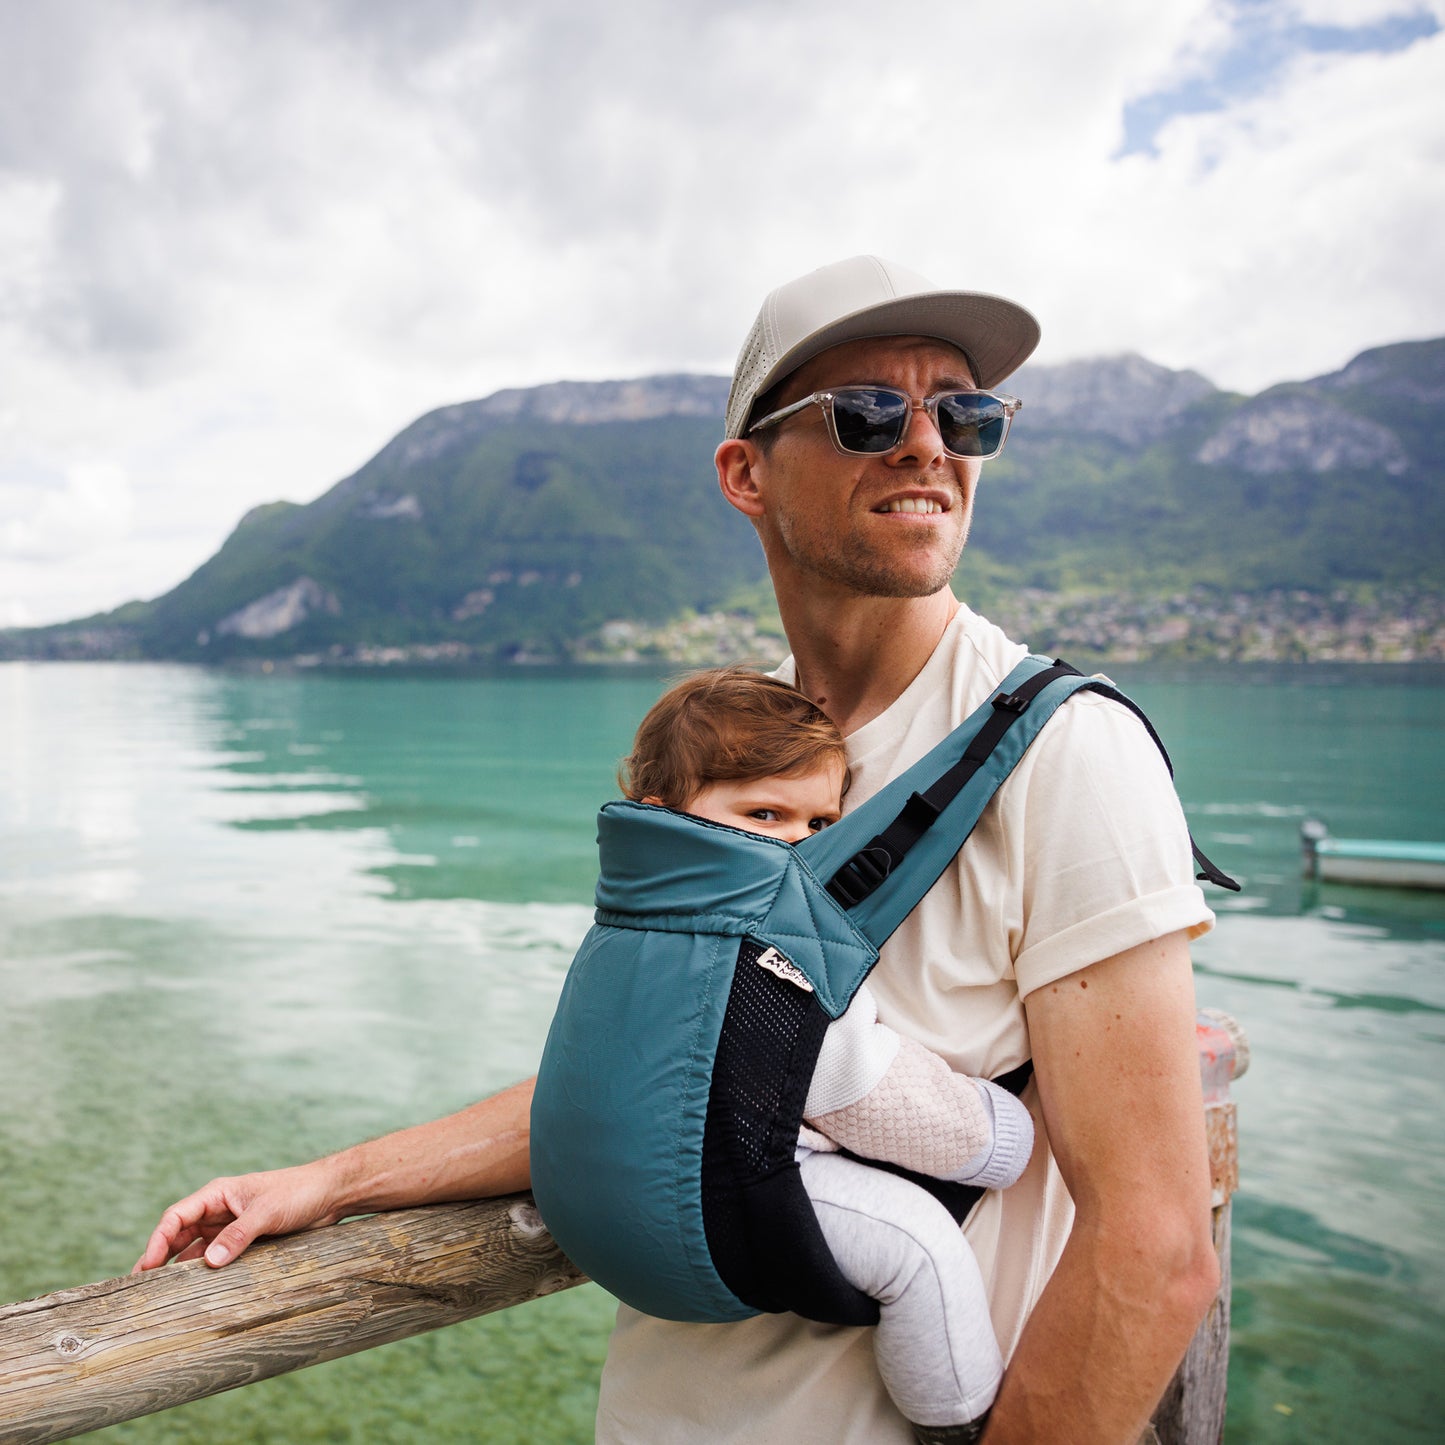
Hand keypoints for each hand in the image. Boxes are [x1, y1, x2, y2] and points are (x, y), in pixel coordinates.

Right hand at [132, 1159, 344, 1272]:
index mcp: (218, 1194)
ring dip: (179, 1269)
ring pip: (194, 1251)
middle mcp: (218, 1211)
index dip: (158, 1241)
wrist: (330, 1195)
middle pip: (179, 1236)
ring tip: (160, 1296)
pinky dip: (203, 1273)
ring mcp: (229, 1228)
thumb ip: (239, 1235)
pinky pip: (215, 1258)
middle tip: (139, 1289)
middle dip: (158, 1259)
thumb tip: (209, 1262)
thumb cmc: (298, 1192)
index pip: (176, 1216)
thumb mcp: (268, 1212)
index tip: (148, 1267)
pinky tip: (193, 1291)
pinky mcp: (243, 1242)